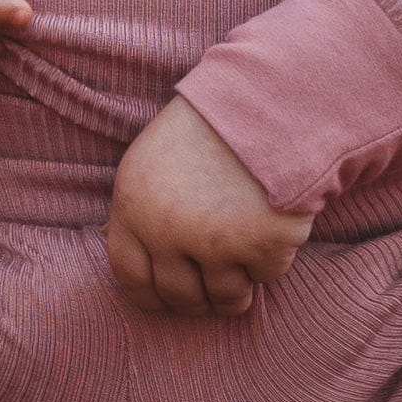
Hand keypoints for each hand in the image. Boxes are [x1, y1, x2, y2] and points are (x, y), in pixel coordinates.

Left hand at [106, 97, 311, 317]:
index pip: (130, 276)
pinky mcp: (262, 247)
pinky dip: (270, 259)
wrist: (271, 101)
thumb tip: (135, 264)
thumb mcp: (152, 160)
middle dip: (198, 299)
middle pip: (179, 296)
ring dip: (236, 288)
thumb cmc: (211, 128)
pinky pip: (265, 276)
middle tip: (213, 289)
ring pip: (225, 298)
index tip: (168, 299)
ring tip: (244, 261)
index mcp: (134, 205)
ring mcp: (215, 243)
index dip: (151, 296)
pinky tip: (271, 226)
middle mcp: (167, 231)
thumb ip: (140, 213)